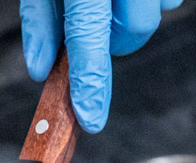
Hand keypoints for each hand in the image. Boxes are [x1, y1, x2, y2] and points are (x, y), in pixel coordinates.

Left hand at [20, 0, 182, 132]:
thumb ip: (41, 20)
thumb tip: (40, 66)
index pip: (89, 40)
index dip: (89, 84)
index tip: (89, 117)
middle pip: (135, 31)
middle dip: (115, 40)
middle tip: (94, 28)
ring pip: (154, 16)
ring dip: (131, 19)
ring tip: (110, 1)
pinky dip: (151, 2)